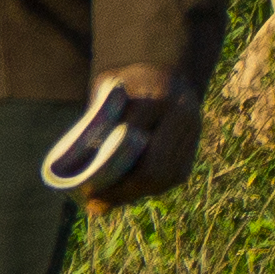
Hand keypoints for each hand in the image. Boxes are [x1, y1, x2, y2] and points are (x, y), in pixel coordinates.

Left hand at [76, 69, 201, 215]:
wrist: (165, 70)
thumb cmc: (126, 83)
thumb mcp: (107, 93)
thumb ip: (97, 125)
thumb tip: (81, 173)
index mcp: (157, 98)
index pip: (131, 145)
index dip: (109, 172)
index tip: (87, 191)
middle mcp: (182, 114)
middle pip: (154, 169)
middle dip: (124, 192)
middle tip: (97, 203)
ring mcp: (193, 130)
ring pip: (167, 177)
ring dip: (137, 193)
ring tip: (110, 200)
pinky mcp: (194, 144)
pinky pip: (174, 175)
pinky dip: (151, 187)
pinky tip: (130, 190)